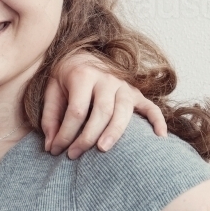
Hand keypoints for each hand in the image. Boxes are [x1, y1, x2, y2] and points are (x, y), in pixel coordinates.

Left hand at [41, 52, 166, 158]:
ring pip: (123, 111)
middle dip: (87, 136)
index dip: (65, 132)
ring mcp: (124, 85)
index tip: (57, 149)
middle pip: (101, 111)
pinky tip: (159, 137)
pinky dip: (158, 121)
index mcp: (83, 75)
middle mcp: (106, 79)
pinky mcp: (136, 93)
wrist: (83, 55)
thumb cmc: (66, 77)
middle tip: (75, 155)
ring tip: (103, 149)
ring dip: (114, 132)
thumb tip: (51, 146)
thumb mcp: (52, 91)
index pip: (76, 110)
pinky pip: (151, 107)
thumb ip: (50, 117)